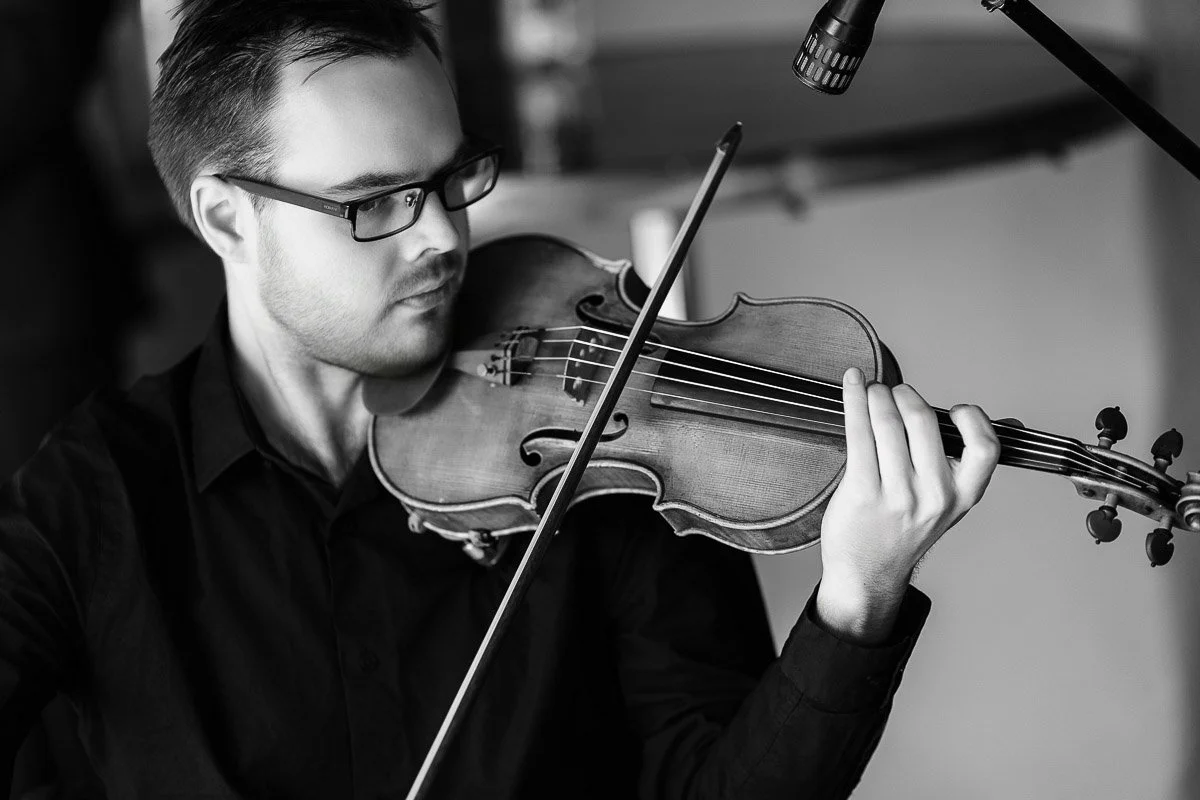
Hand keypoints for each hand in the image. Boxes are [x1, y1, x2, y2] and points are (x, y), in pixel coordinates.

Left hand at [816, 367, 999, 643]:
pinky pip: (858, 433)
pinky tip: (851, 383)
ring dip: (876, 395)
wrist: (867, 573)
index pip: (985, 448)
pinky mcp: (863, 491)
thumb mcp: (948, 504)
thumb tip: (1012, 422)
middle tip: (894, 391)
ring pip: (887, 424)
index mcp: (962, 496)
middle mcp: (934, 496)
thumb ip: (965, 464)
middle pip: (923, 423)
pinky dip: (853, 400)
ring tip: (871, 391)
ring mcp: (898, 495)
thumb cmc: (904, 531)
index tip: (952, 409)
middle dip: (905, 396)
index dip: (971, 418)